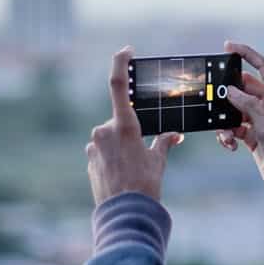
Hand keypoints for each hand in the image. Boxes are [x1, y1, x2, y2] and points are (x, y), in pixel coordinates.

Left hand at [85, 47, 182, 205]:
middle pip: (119, 121)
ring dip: (121, 147)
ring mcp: (93, 146)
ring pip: (110, 138)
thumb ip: (163, 143)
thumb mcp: (158, 161)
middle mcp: (104, 131)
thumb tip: (174, 136)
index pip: (118, 85)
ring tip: (133, 170)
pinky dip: (113, 158)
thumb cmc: (145, 185)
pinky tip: (122, 175)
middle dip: (130, 132)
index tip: (126, 50)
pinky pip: (103, 152)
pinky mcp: (89, 160)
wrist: (124, 214)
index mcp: (123, 126)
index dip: (120, 63)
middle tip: (142, 152)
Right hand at [216, 40, 263, 212]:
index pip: (263, 67)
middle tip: (212, 98)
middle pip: (244, 89)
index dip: (247, 54)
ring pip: (236, 109)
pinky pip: (235, 126)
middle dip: (228, 94)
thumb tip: (230, 91)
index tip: (228, 46)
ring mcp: (262, 121)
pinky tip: (229, 145)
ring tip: (225, 136)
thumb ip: (249, 107)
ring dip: (226, 120)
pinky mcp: (254, 135)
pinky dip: (228, 133)